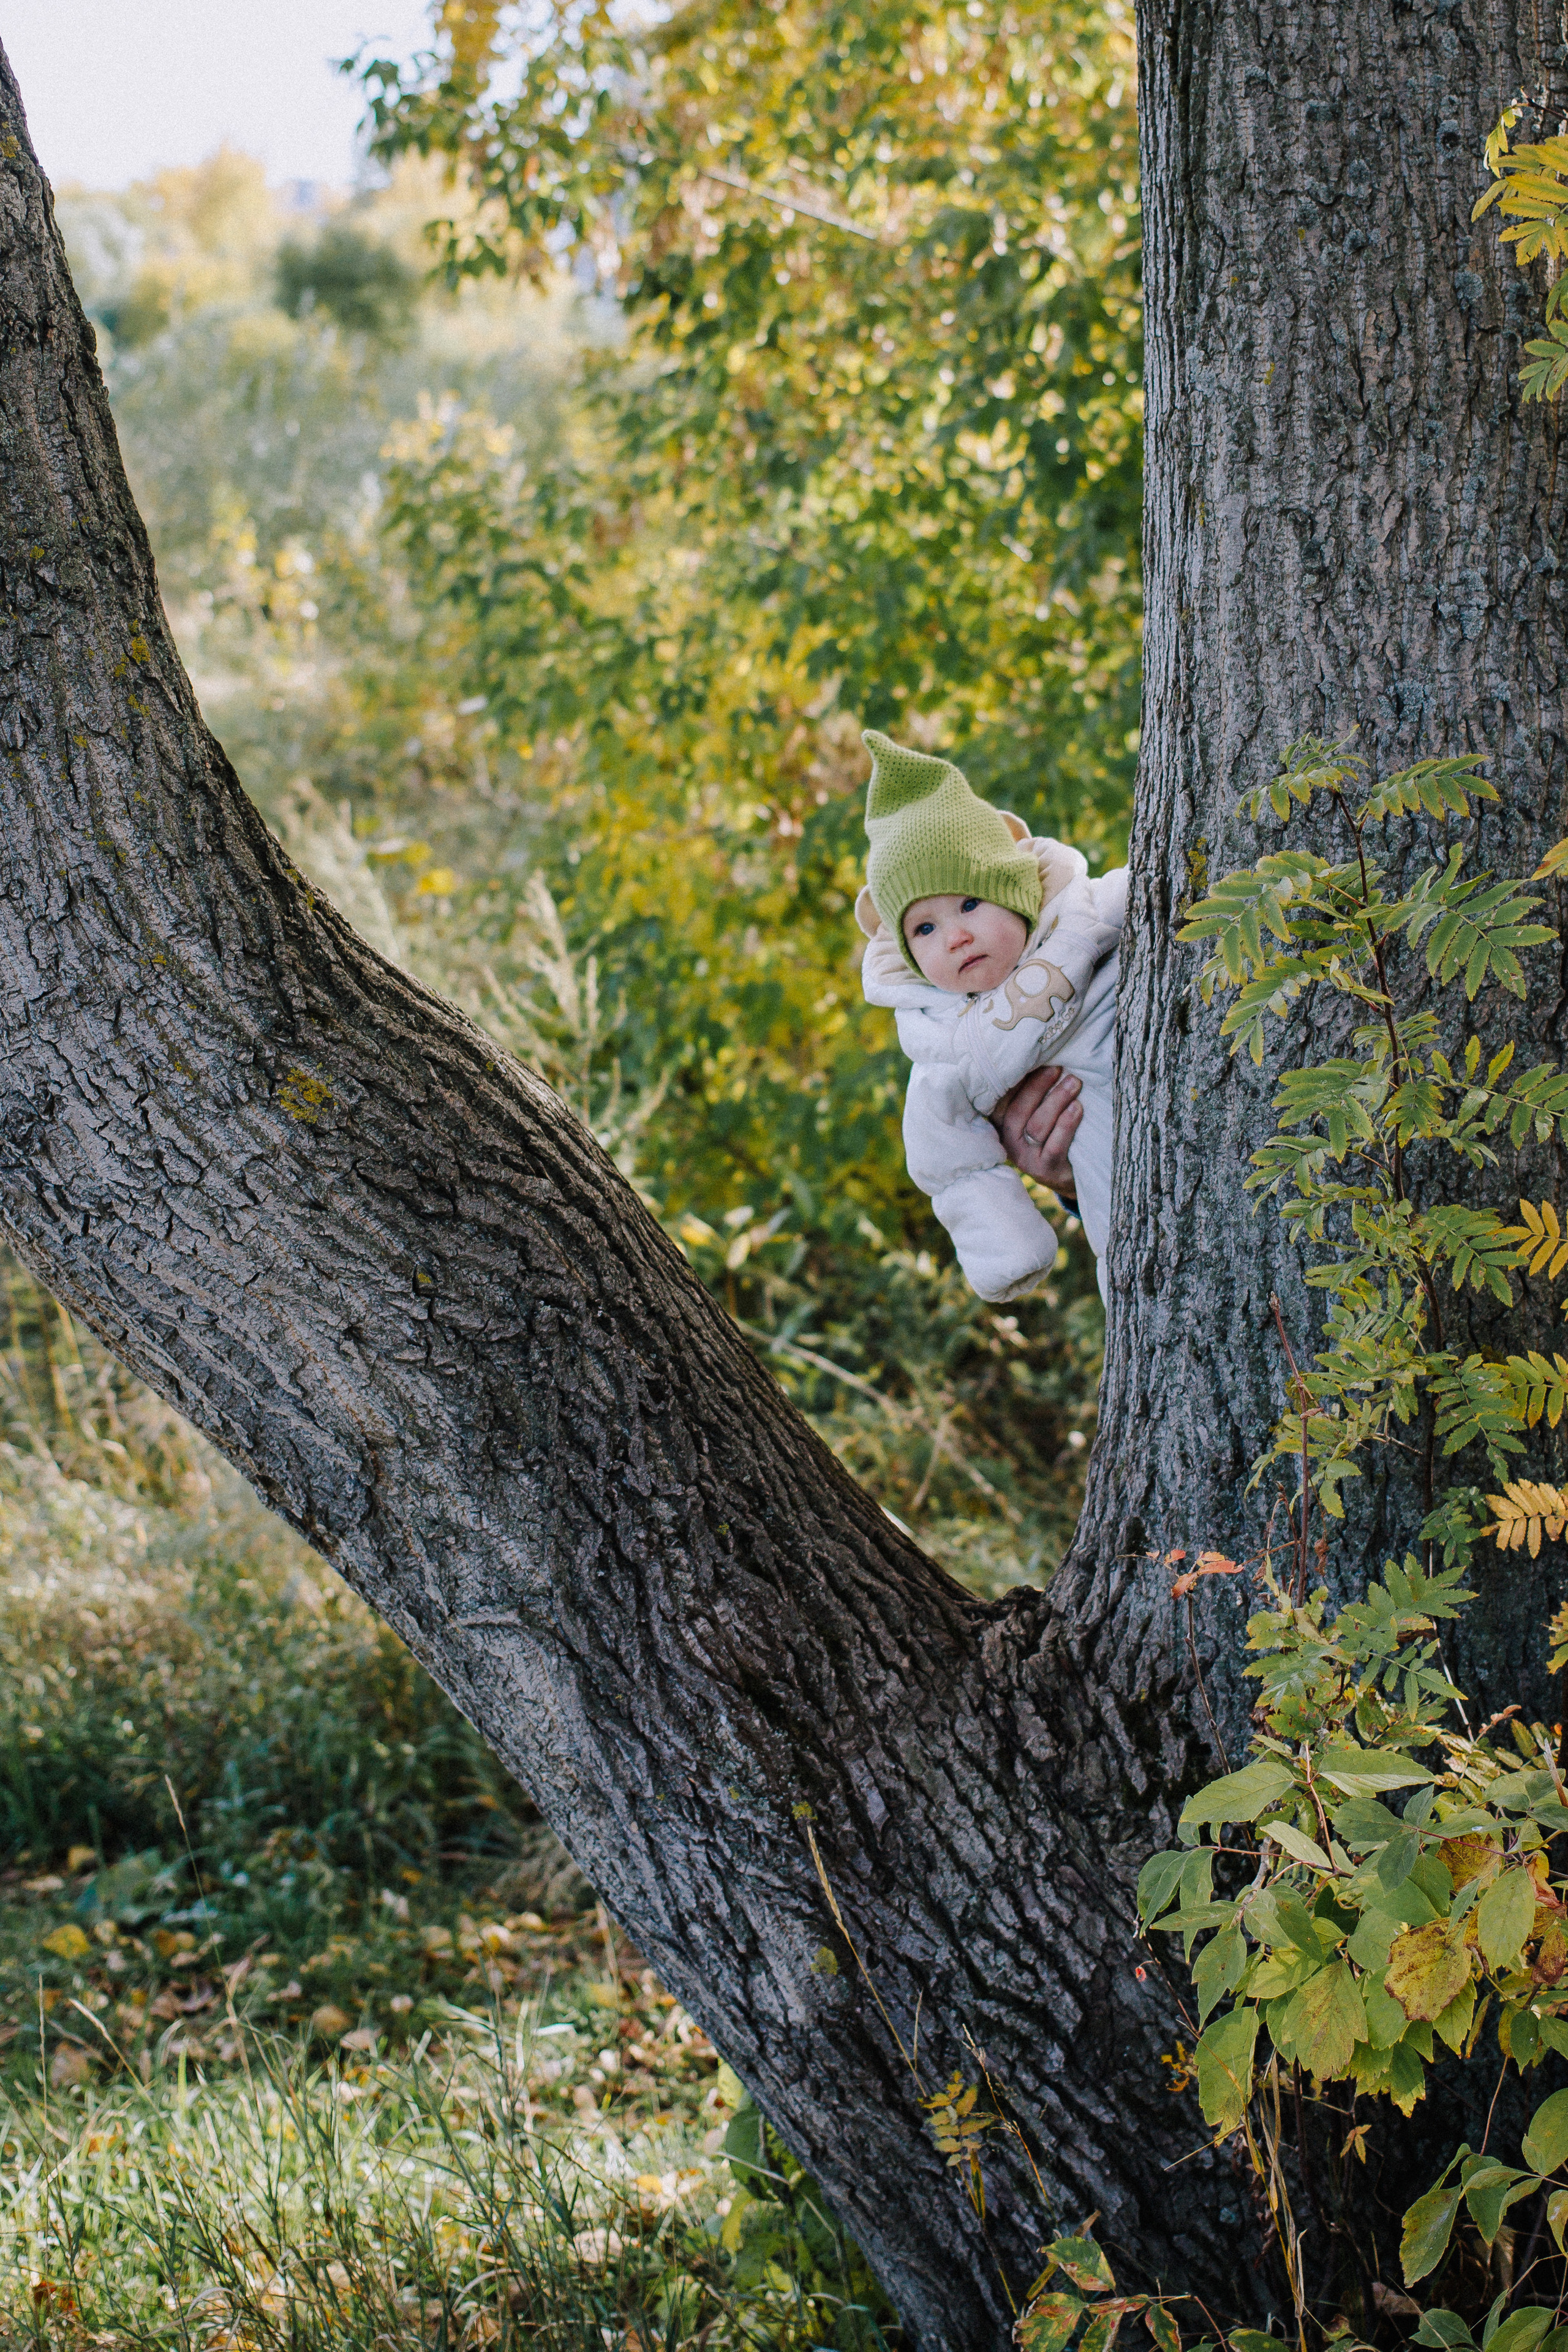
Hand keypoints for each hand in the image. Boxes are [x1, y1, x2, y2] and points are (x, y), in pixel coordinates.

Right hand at [992, 1066, 1080, 1198]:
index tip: (1034, 1058)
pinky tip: (1077, 1108)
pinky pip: (1055, 1146)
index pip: (1001, 1100)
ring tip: (1074, 1083)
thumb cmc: (1051, 1131)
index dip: (1016, 1079)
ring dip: (1056, 1101)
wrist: (1068, 1172)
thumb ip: (1031, 1092)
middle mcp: (1007, 1141)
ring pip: (1036, 1126)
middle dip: (1038, 1086)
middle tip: (1058, 1068)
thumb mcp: (1035, 1111)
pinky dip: (1066, 1125)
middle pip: (1018, 1111)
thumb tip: (1041, 1055)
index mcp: (1001, 1124)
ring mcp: (1025, 1159)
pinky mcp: (1045, 1170)